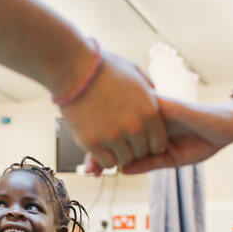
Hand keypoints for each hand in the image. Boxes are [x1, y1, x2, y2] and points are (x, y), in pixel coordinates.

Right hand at [63, 49, 167, 172]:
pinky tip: (100, 147)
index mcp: (149, 111)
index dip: (150, 143)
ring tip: (110, 142)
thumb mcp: (134, 74)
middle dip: (134, 148)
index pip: (159, 143)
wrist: (73, 68)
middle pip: (141, 153)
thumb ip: (148, 89)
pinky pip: (106, 163)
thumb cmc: (102, 68)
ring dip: (118, 154)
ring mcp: (114, 136)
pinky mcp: (93, 143)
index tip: (140, 138)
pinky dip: (104, 159)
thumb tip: (155, 97)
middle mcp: (134, 127)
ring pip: (124, 160)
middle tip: (122, 140)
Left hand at [88, 94, 232, 174]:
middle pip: (116, 130)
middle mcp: (145, 118)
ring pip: (122, 123)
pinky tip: (109, 140)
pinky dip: (122, 127)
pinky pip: (138, 114)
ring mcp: (151, 110)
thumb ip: (148, 162)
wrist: (226, 127)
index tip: (90, 171)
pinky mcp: (161, 106)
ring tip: (93, 161)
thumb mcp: (171, 158)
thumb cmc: (201, 140)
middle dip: (100, 149)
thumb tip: (123, 169)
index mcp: (146, 129)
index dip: (105, 154)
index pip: (122, 140)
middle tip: (86, 169)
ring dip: (106, 140)